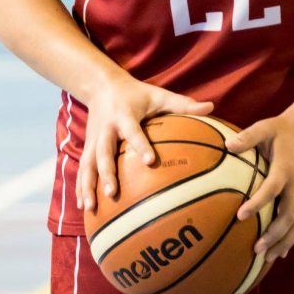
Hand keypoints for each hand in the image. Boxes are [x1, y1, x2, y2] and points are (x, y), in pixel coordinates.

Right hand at [76, 73, 213, 213]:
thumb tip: (211, 108)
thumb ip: (183, 104)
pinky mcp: (88, 147)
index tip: (150, 161)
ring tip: (91, 207)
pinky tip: (85, 208)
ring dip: (88, 185)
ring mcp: (94, 139)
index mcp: (125, 115)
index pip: (133, 131)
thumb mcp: (158, 95)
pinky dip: (82, 188)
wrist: (101, 85)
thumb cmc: (137, 94)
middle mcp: (107, 129)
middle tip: (113, 192)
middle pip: (104, 152)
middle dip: (106, 172)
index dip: (140, 145)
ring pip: (89, 164)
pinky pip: (83, 169)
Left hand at [224, 112, 293, 262]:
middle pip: (288, 215)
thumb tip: (227, 145)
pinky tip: (279, 253)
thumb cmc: (280, 129)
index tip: (240, 216)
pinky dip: (290, 238)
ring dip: (283, 241)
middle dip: (274, 233)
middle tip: (256, 248)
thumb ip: (247, 137)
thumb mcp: (264, 127)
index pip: (271, 189)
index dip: (257, 203)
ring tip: (267, 258)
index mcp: (285, 169)